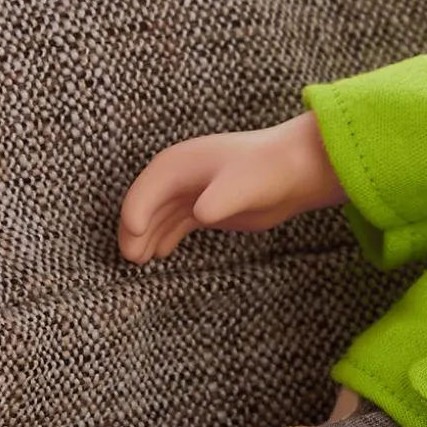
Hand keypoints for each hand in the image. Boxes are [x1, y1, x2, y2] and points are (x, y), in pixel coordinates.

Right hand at [118, 112, 343, 263]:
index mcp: (178, 164)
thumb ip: (220, 199)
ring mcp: (190, 192)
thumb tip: (200, 214)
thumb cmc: (266, 172)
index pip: (146, 191)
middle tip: (132, 259)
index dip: (135, 213)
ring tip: (141, 262)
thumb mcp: (243, 184)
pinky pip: (176, 223)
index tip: (135, 236)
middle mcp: (178, 176)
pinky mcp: (204, 208)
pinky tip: (161, 253)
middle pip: (145, 205)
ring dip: (148, 237)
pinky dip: (166, 236)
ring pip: (159, 216)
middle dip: (135, 231)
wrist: (294, 171)